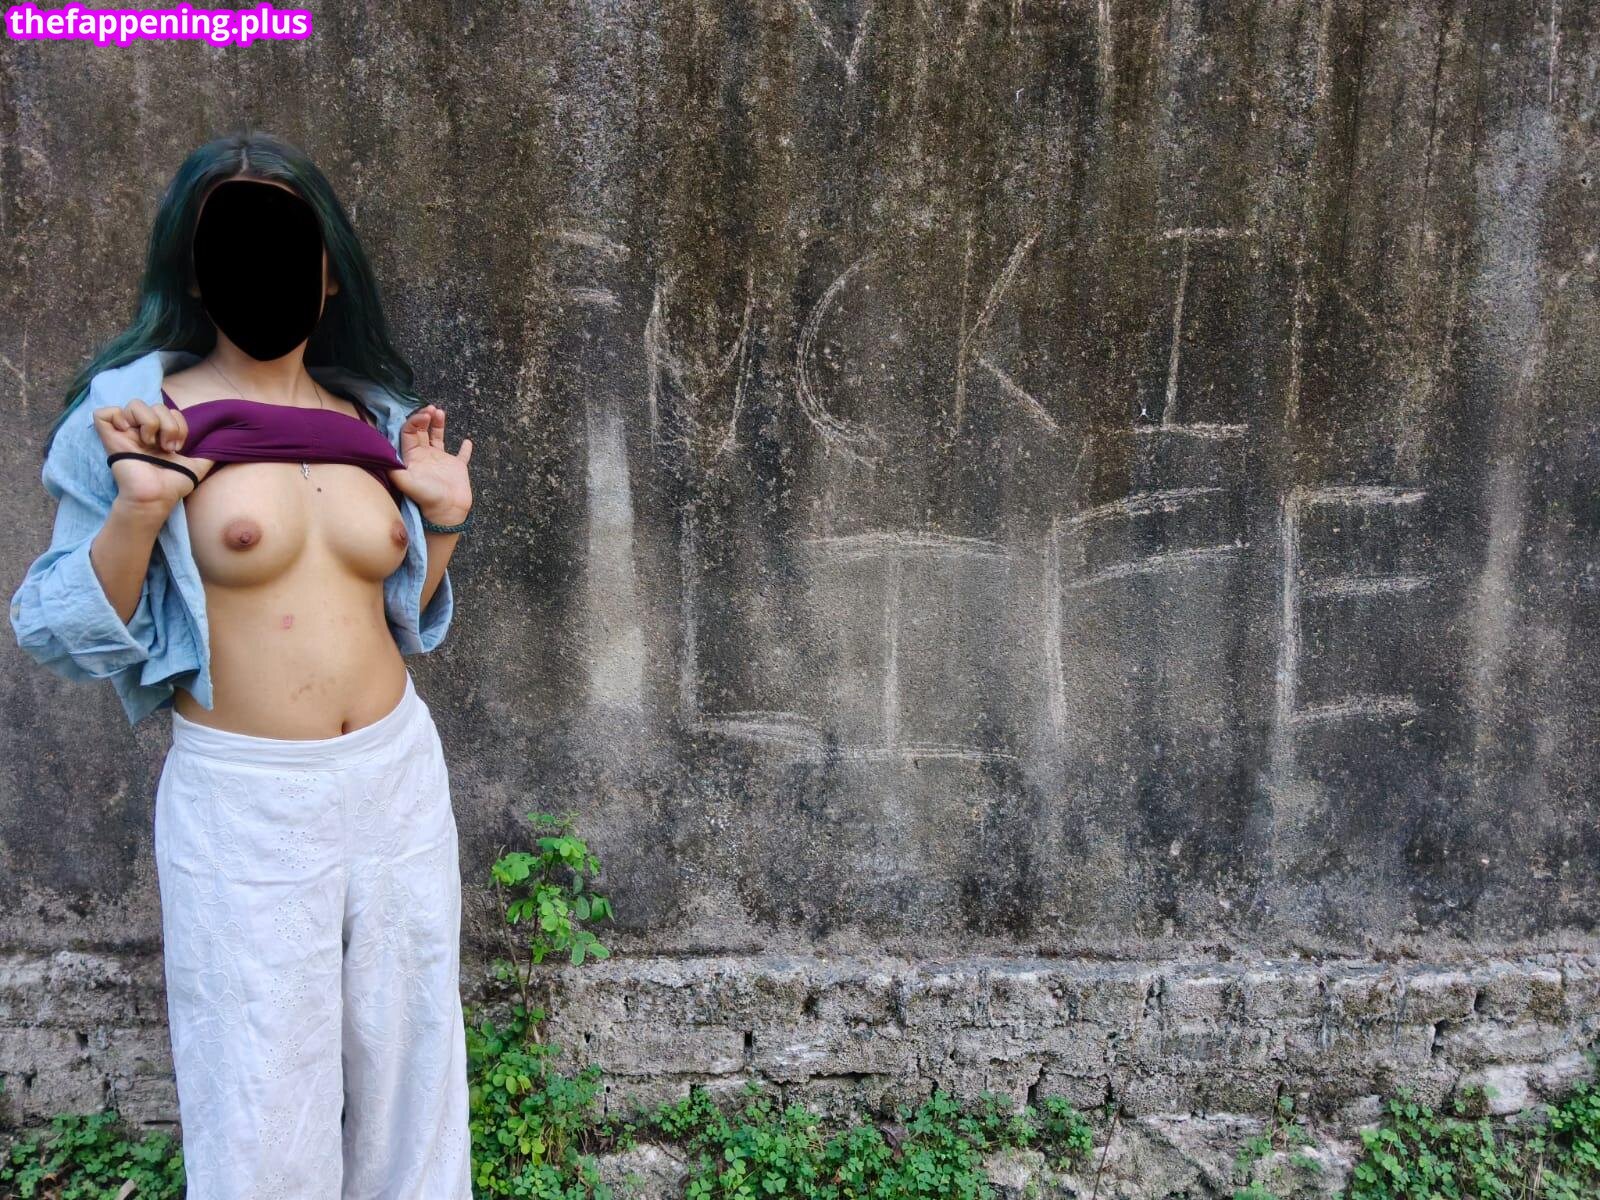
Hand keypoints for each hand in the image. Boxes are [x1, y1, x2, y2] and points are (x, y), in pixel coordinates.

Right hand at [93, 399, 214, 510]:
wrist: (157, 496)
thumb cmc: (172, 484)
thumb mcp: (196, 466)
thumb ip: (208, 454)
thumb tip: (224, 444)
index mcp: (159, 434)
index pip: (169, 410)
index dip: (179, 424)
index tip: (178, 447)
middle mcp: (141, 431)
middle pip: (155, 404)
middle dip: (168, 424)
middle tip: (166, 447)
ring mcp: (124, 433)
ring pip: (134, 404)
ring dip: (148, 422)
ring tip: (150, 443)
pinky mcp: (109, 436)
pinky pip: (105, 412)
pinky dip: (118, 417)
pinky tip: (128, 433)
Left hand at [390, 404, 472, 523]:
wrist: (445, 512)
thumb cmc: (425, 496)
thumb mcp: (405, 481)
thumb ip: (393, 467)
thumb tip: (380, 453)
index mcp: (412, 457)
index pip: (408, 433)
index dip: (414, 422)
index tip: (423, 416)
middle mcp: (425, 457)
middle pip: (421, 432)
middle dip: (424, 417)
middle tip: (431, 409)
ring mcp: (441, 462)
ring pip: (438, 438)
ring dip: (438, 425)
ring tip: (440, 412)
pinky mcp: (457, 468)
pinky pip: (462, 456)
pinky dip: (465, 449)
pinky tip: (467, 442)